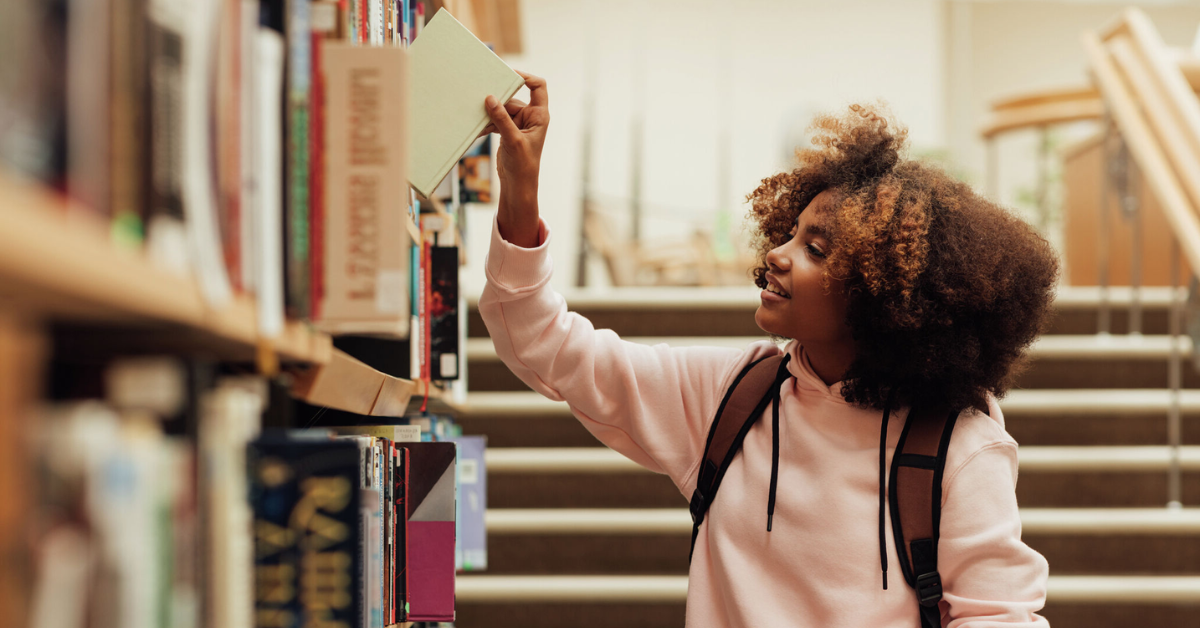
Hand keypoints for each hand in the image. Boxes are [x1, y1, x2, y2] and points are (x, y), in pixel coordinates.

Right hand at [482, 71, 547, 247]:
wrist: (518, 186)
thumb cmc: (523, 166)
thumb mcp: (513, 140)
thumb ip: (502, 119)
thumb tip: (490, 98)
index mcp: (539, 116)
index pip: (538, 87)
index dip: (525, 77)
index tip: (508, 74)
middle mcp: (530, 117)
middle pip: (513, 98)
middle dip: (498, 98)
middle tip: (482, 94)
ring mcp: (518, 124)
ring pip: (501, 109)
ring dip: (489, 113)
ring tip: (475, 115)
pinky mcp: (507, 132)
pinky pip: (495, 120)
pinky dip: (486, 123)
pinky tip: (476, 127)